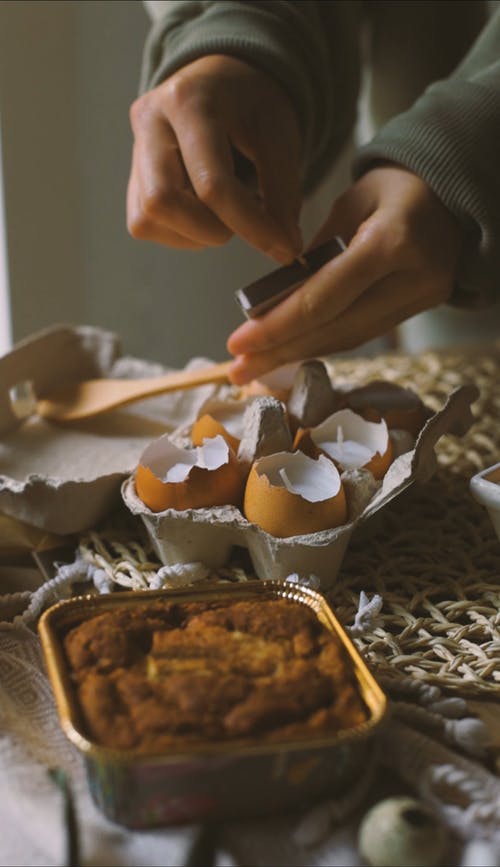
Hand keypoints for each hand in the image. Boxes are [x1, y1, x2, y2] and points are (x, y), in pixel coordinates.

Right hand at [127, 54, 302, 261]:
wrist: (225, 82)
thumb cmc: (253, 106)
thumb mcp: (279, 138)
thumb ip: (283, 195)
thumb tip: (286, 249)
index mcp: (187, 101)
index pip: (212, 183)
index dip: (251, 225)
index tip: (285, 249)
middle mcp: (149, 121)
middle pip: (163, 202)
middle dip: (211, 230)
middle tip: (243, 219)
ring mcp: (133, 150)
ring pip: (149, 219)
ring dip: (195, 233)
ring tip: (225, 209)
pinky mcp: (132, 177)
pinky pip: (145, 224)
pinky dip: (182, 232)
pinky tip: (204, 211)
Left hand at [227, 166, 462, 382]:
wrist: (456, 193)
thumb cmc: (396, 188)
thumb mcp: (351, 203)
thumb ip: (316, 253)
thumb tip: (276, 301)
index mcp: (391, 241)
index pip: (324, 297)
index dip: (278, 326)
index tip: (238, 344)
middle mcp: (412, 279)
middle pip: (335, 328)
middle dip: (281, 351)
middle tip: (238, 370)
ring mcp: (421, 300)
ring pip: (350, 339)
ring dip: (299, 355)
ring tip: (256, 367)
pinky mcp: (418, 311)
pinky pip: (363, 334)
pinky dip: (324, 343)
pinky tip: (292, 351)